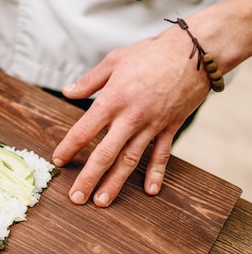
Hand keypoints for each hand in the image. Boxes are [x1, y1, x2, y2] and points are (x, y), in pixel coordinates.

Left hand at [52, 28, 210, 206]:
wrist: (194, 51)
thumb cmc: (151, 53)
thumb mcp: (114, 61)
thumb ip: (89, 81)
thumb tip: (67, 91)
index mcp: (111, 101)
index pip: (83, 131)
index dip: (68, 148)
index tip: (58, 160)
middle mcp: (129, 118)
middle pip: (104, 155)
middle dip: (88, 178)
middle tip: (76, 198)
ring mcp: (151, 125)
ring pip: (130, 161)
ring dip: (115, 183)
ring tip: (102, 202)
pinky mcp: (170, 127)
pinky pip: (161, 155)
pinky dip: (156, 173)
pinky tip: (149, 191)